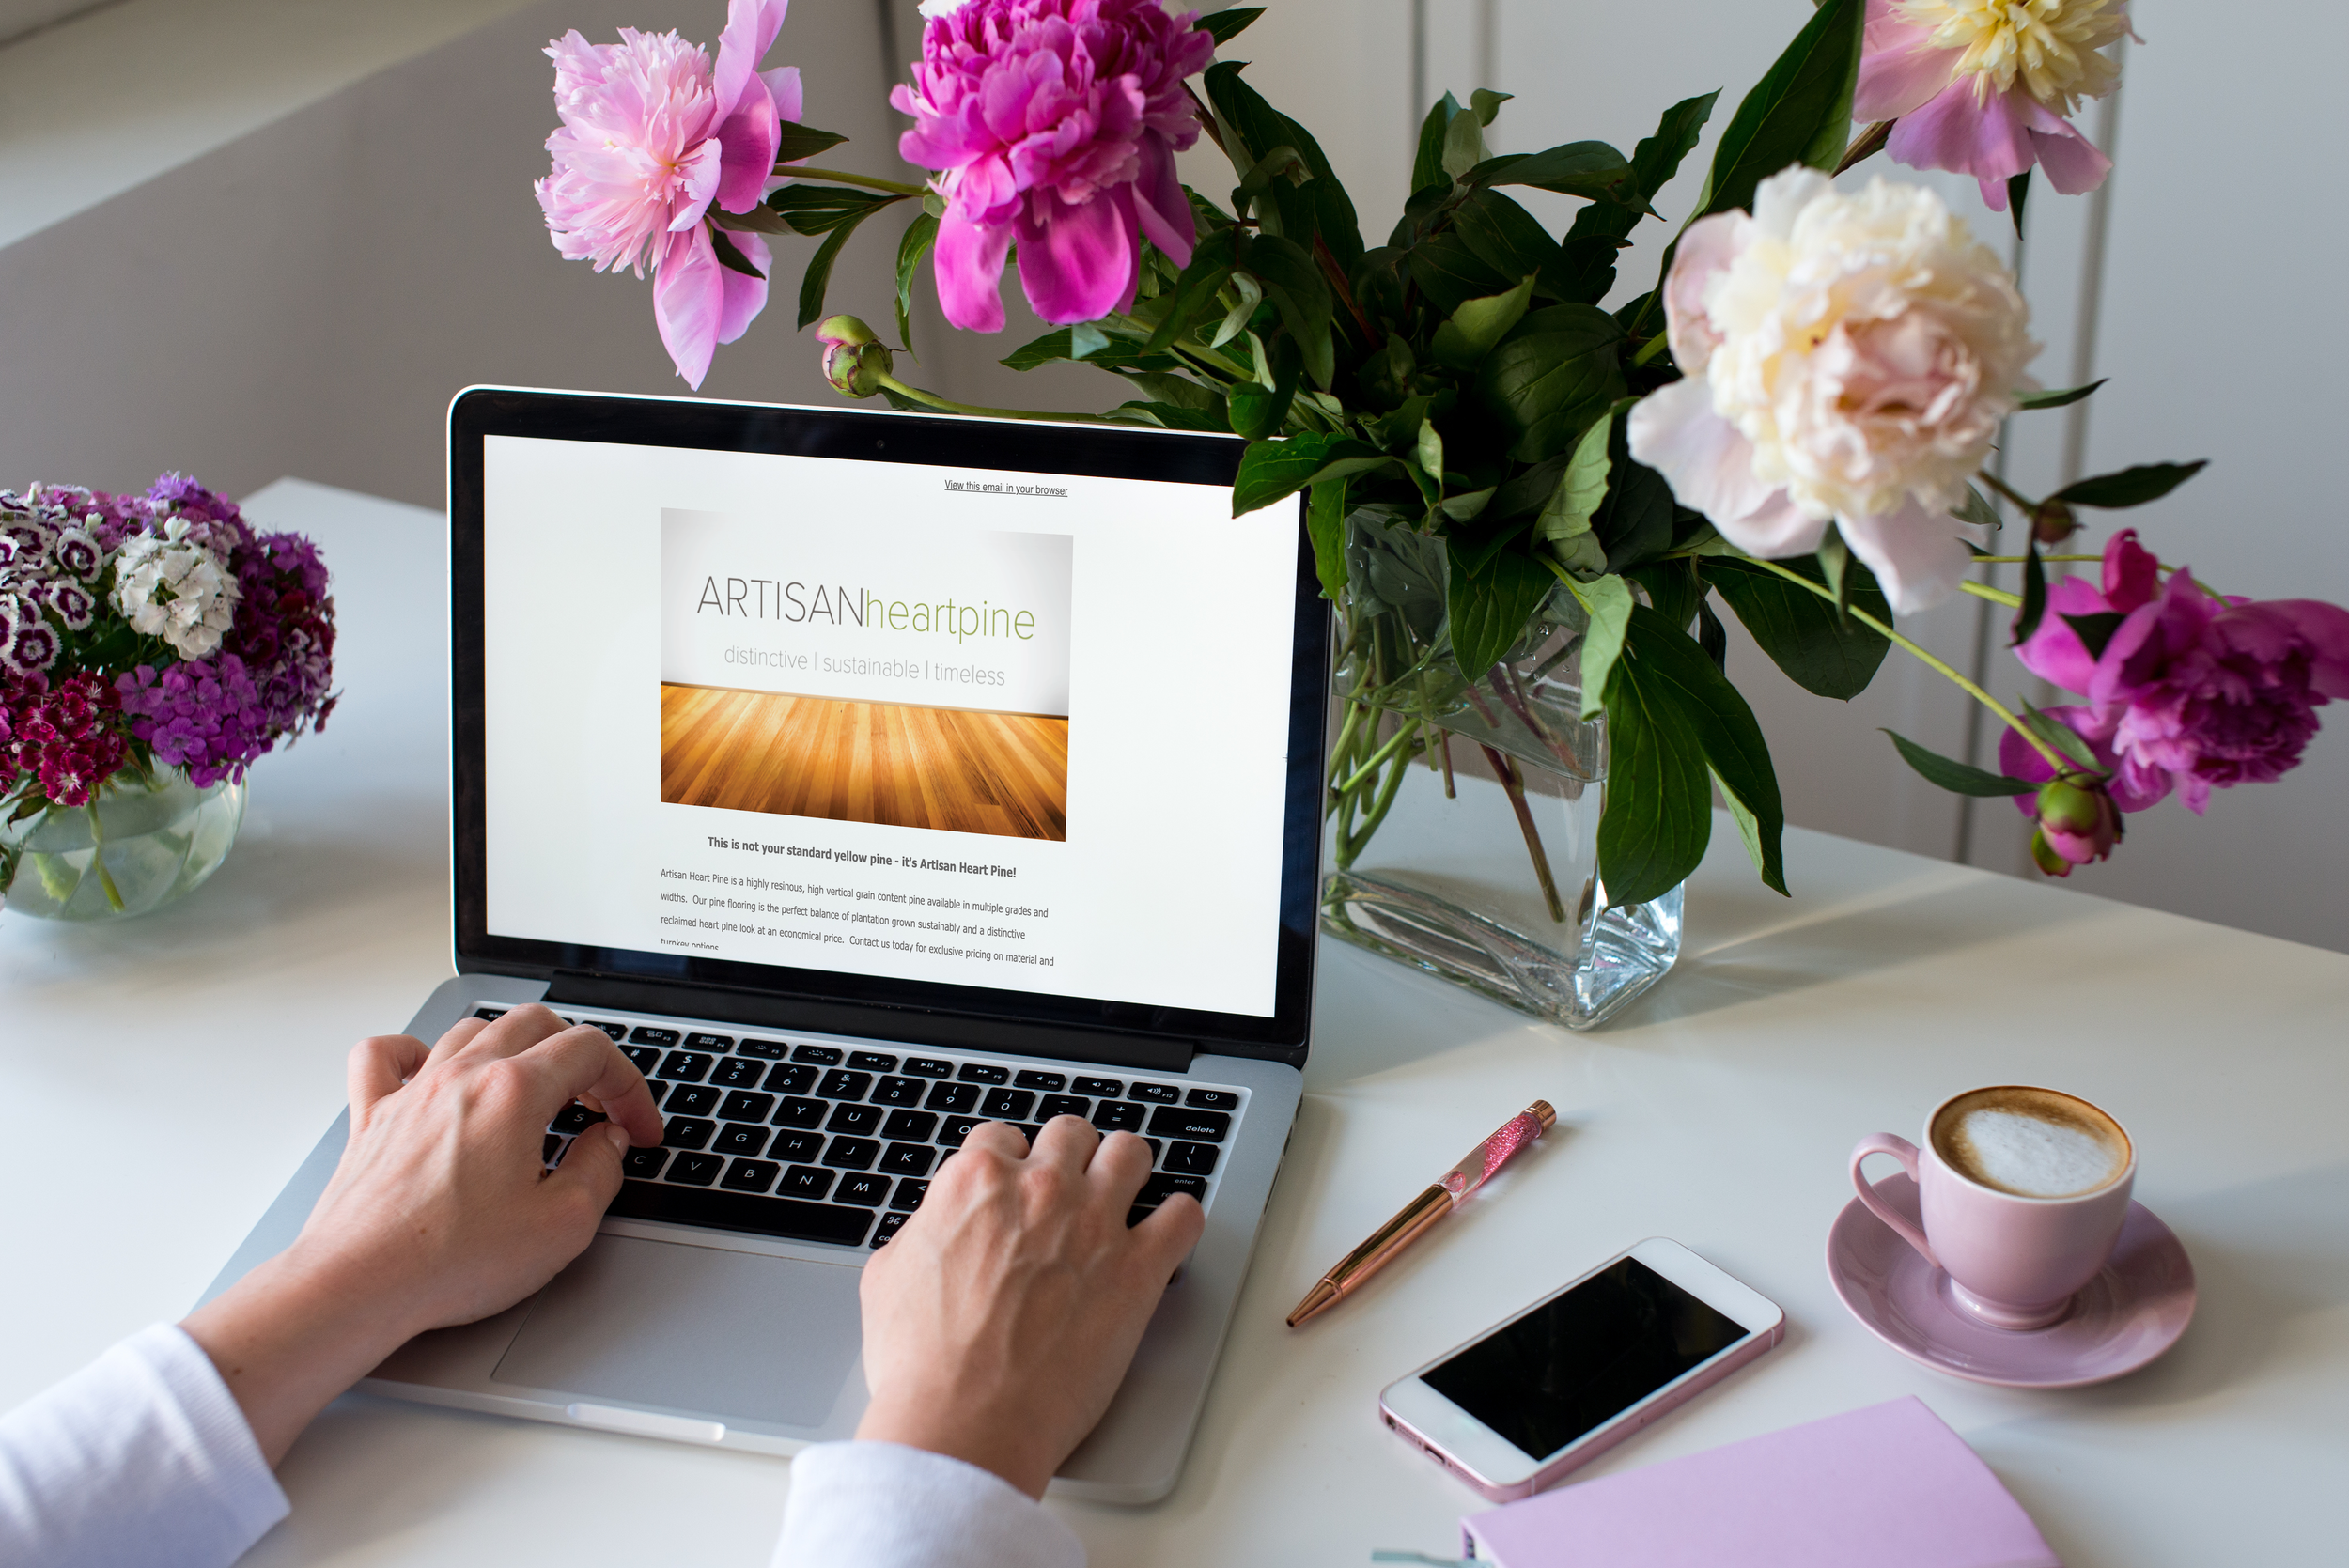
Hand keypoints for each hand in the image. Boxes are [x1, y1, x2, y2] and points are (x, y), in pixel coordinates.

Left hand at [181, 1004, 662, 1462]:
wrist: (358, 1285)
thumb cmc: (448, 1261)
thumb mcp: (563, 1226)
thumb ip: (601, 1170)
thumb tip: (606, 1143)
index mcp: (514, 1092)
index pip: (591, 1052)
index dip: (629, 1086)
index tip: (637, 1127)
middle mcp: (462, 1076)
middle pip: (536, 1023)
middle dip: (581, 1057)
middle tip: (597, 1105)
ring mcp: (411, 1092)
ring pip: (472, 1030)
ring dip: (514, 1048)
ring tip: (533, 1089)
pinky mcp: (371, 1118)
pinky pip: (386, 1055)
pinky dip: (413, 1051)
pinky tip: (431, 1071)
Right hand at [853, 1116, 1203, 1497]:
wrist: (964, 1422)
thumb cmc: (921, 1364)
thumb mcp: (888, 1277)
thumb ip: (923, 1232)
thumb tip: (935, 1227)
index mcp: (975, 1182)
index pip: (1002, 1136)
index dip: (1009, 1161)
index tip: (1017, 1182)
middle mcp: (1040, 1188)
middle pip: (1071, 1134)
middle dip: (1070, 1156)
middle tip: (1070, 1187)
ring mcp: (1094, 1224)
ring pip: (1131, 1152)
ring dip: (1126, 1170)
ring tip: (1124, 1195)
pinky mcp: (1138, 1269)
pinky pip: (1184, 1216)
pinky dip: (1179, 1220)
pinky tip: (1168, 1236)